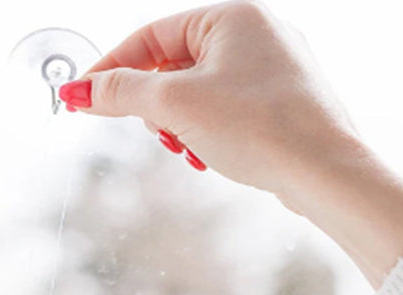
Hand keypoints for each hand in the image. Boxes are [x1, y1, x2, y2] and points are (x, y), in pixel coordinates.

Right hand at [60, 1, 402, 286]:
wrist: (323, 171)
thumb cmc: (259, 128)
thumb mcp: (176, 105)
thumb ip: (122, 93)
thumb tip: (79, 91)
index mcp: (231, 16)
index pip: (149, 37)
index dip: (110, 70)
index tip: (80, 99)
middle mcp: (255, 32)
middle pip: (172, 65)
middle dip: (155, 106)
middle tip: (158, 134)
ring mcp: (271, 67)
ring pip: (198, 91)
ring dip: (179, 124)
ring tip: (188, 149)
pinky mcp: (279, 100)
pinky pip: (224, 108)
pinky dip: (206, 131)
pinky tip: (209, 154)